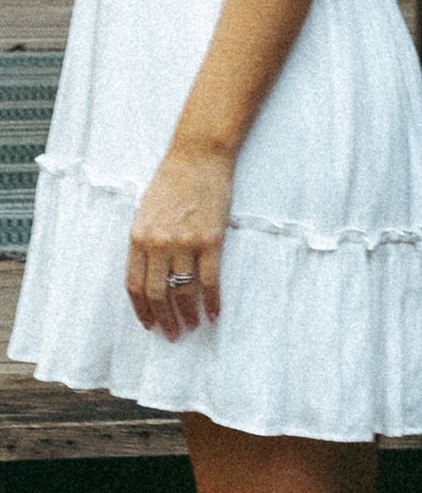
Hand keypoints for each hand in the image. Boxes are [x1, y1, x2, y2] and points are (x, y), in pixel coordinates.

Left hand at [127, 147, 233, 337]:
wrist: (198, 157)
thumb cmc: (173, 181)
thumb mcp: (146, 211)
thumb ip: (145, 242)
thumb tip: (152, 274)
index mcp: (138, 237)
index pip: (134, 284)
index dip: (141, 310)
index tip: (149, 325)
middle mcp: (157, 243)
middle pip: (157, 294)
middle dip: (164, 319)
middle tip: (173, 335)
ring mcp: (184, 243)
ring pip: (183, 292)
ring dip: (188, 315)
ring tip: (193, 326)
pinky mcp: (210, 240)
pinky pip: (210, 281)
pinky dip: (213, 301)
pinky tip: (216, 313)